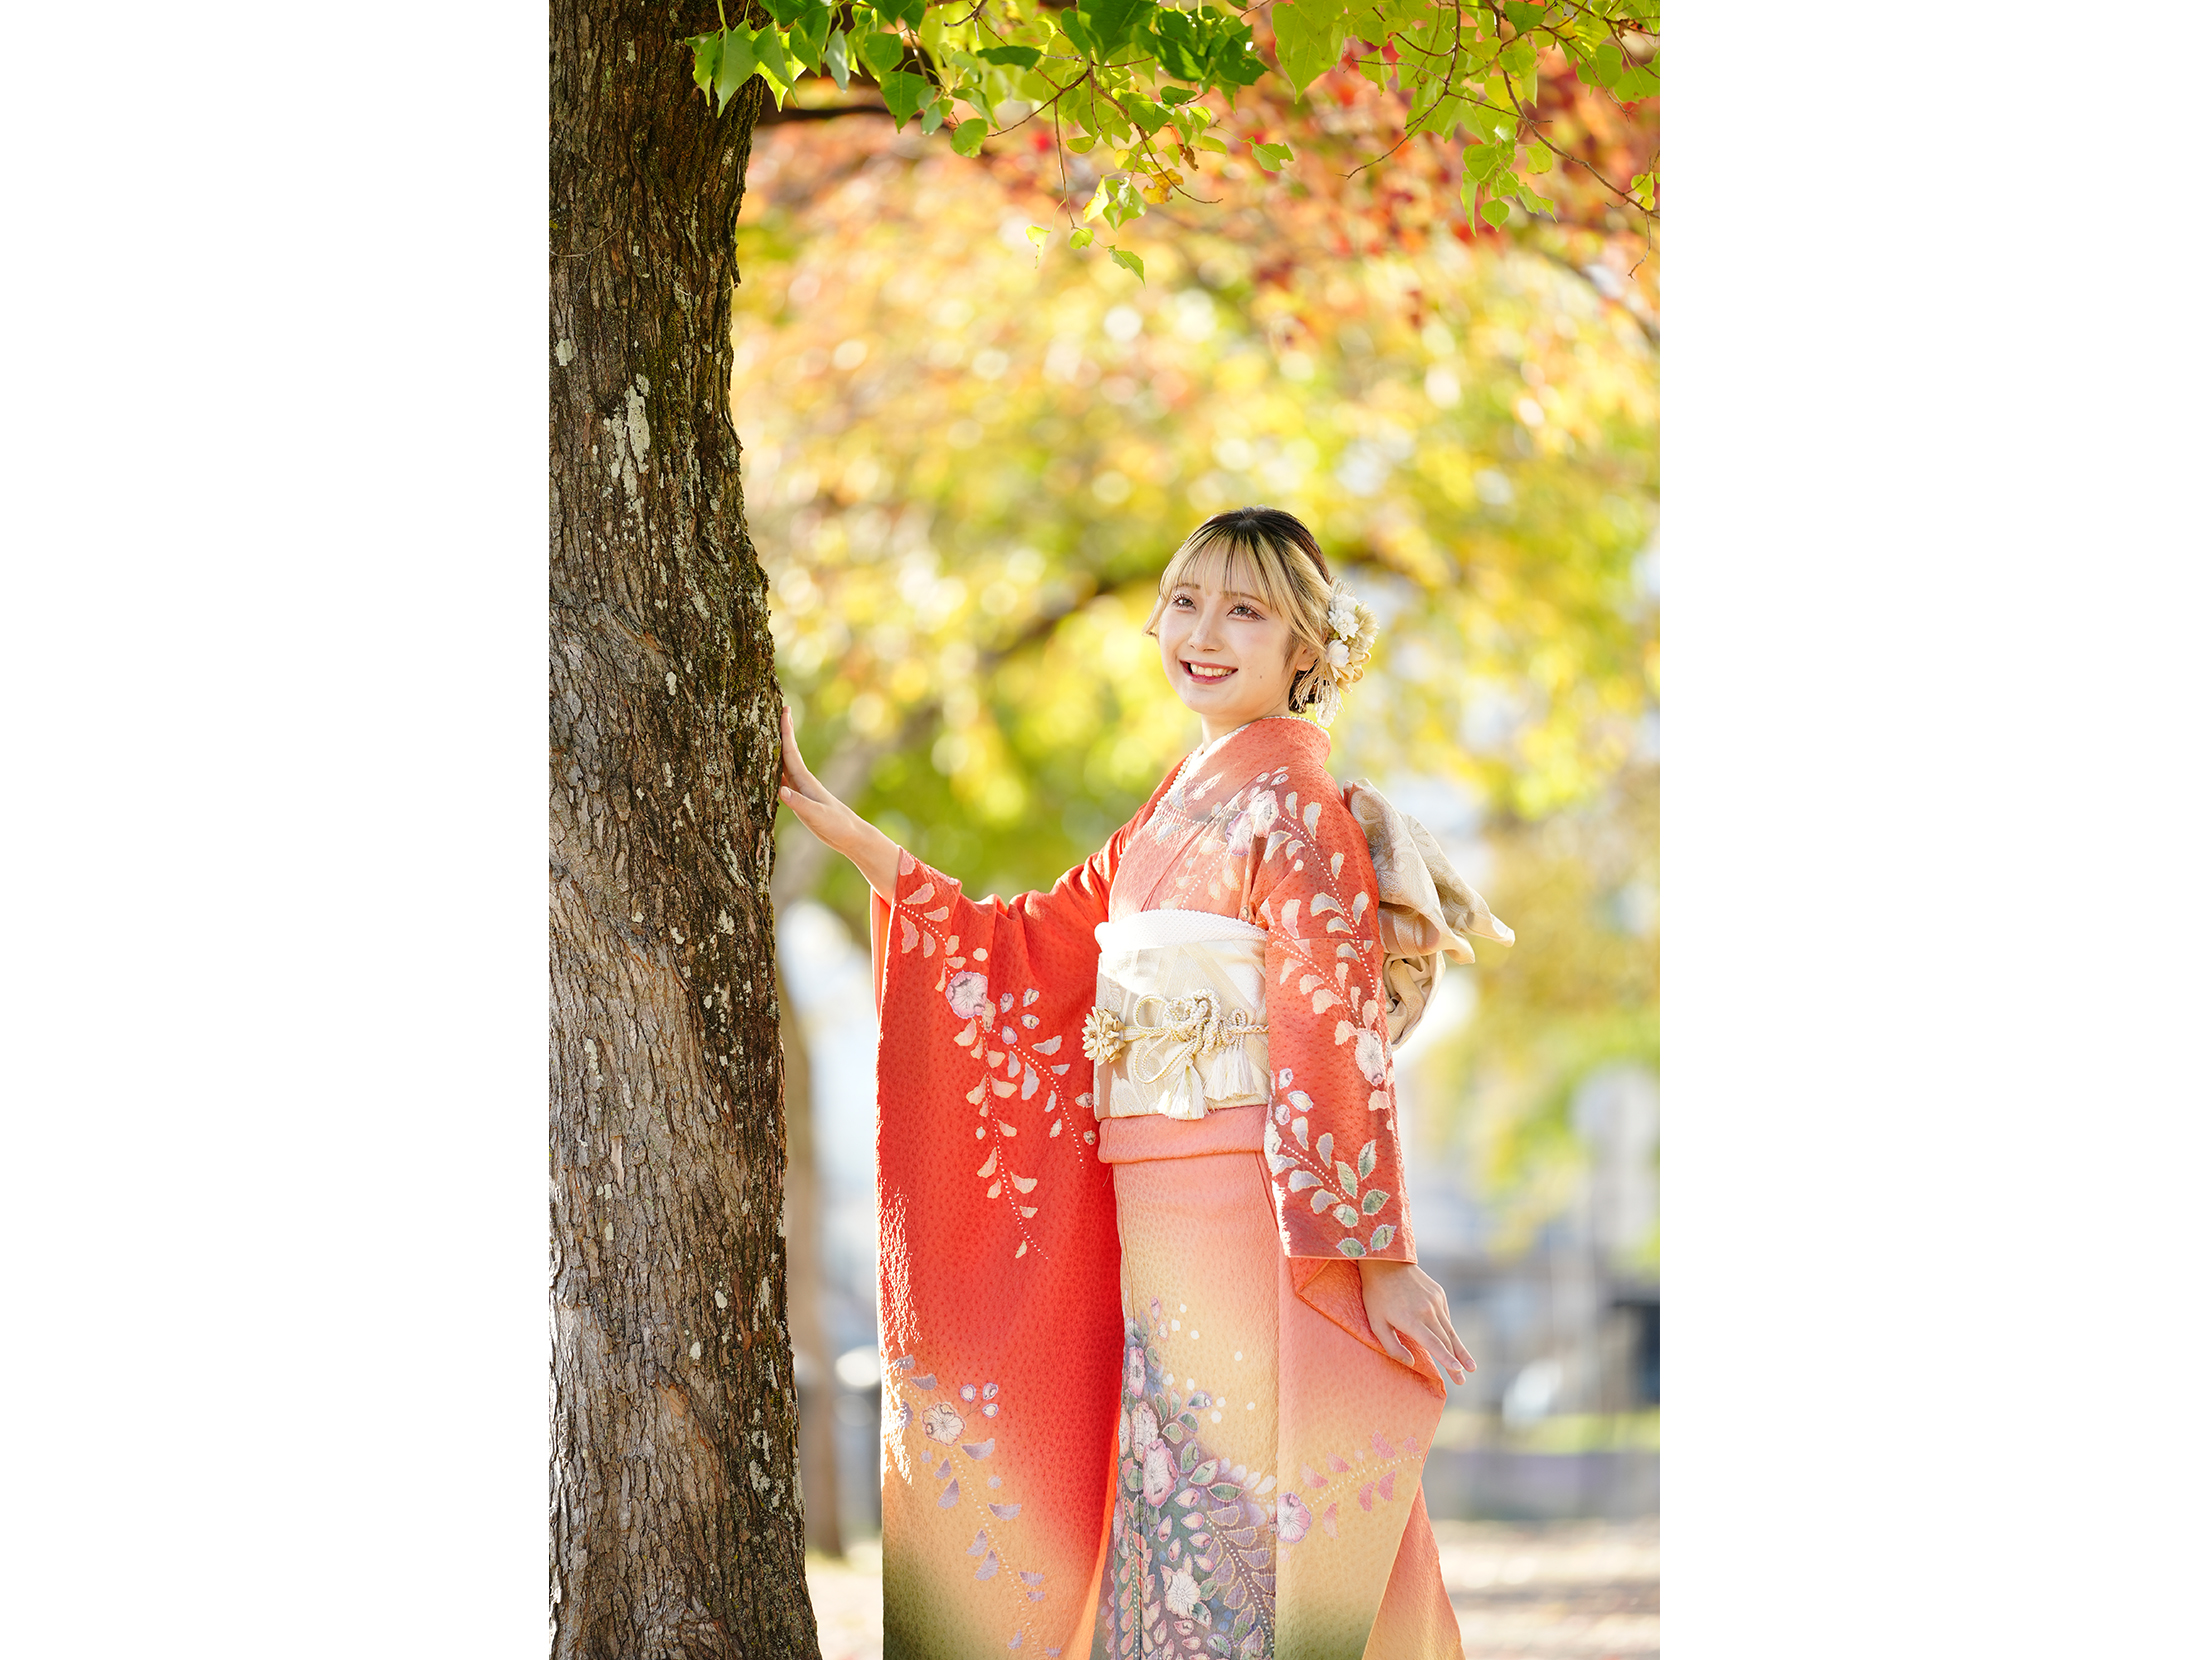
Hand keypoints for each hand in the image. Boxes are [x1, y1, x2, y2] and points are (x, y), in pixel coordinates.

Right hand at [778, 707, 902, 899]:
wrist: (850, 836)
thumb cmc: (837, 826)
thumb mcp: (817, 816)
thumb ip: (800, 804)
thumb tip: (780, 790)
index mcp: (805, 781)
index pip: (791, 752)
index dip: (785, 731)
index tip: (783, 709)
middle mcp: (802, 781)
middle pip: (787, 751)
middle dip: (782, 731)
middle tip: (778, 708)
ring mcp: (801, 789)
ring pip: (783, 764)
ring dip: (775, 748)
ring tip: (766, 733)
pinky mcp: (799, 800)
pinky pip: (781, 779)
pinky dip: (772, 770)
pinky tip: (764, 769)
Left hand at [1357, 1258, 1473, 1384]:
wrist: (1386, 1261)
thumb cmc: (1377, 1295)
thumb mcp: (1376, 1322)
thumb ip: (1392, 1346)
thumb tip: (1412, 1362)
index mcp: (1411, 1319)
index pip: (1433, 1344)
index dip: (1446, 1359)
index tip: (1459, 1372)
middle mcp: (1427, 1310)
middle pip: (1446, 1341)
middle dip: (1457, 1362)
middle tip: (1463, 1380)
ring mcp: (1436, 1301)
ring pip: (1450, 1330)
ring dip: (1460, 1350)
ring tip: (1470, 1366)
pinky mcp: (1439, 1294)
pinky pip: (1445, 1317)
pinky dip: (1448, 1331)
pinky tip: (1449, 1342)